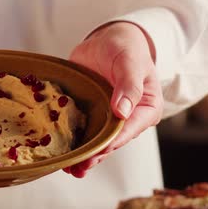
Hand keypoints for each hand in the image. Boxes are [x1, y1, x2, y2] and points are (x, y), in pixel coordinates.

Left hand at [65, 22, 163, 177]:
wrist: (109, 39)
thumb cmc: (126, 47)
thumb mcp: (130, 62)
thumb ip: (128, 85)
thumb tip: (122, 111)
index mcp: (146, 109)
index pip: (129, 130)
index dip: (113, 142)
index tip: (99, 151)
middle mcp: (129, 118)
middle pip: (112, 141)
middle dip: (96, 155)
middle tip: (79, 167)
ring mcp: (109, 118)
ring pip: (97, 141)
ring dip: (84, 155)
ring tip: (69, 168)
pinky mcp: (93, 114)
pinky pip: (83, 131)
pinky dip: (73, 142)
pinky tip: (62, 154)